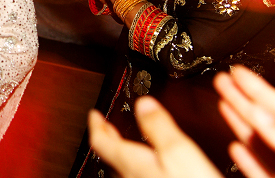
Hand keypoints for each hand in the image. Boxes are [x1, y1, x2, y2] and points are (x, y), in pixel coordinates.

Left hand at [89, 97, 222, 177]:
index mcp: (133, 165)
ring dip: (124, 157)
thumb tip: (144, 104)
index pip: (101, 142)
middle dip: (110, 140)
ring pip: (125, 172)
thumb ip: (160, 128)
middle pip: (112, 158)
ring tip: (127, 146)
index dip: (96, 124)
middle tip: (106, 127)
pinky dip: (138, 171)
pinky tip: (151, 172)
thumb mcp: (180, 154)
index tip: (93, 114)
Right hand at [215, 66, 274, 177]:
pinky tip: (236, 148)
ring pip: (261, 144)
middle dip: (242, 98)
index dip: (258, 88)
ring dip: (240, 123)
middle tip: (222, 79)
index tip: (238, 71)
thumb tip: (260, 113)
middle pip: (268, 121)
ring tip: (223, 102)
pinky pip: (260, 171)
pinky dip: (246, 159)